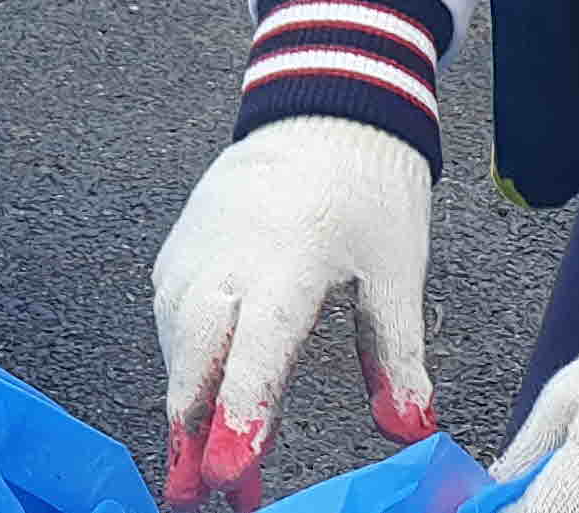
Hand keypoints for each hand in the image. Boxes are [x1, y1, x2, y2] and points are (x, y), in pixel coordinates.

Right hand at [153, 118, 435, 508]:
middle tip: (199, 492)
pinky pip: (169, 310)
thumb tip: (409, 428)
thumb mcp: (396, 271)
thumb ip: (397, 353)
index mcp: (290, 258)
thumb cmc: (367, 184)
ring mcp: (198, 244)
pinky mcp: (183, 240)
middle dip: (192, 429)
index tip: (230, 473)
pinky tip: (191, 395)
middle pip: (194, 352)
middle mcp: (230, 252)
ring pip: (174, 336)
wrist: (326, 103)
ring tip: (195, 461)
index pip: (255, 351)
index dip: (240, 417)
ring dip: (182, 400)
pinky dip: (178, 359)